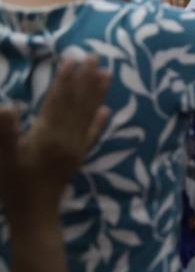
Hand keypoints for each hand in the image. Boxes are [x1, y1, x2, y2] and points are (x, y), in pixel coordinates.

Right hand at [0, 56, 110, 212]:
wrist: (33, 215)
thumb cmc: (13, 184)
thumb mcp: (3, 157)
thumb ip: (3, 132)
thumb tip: (6, 106)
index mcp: (50, 135)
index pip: (60, 101)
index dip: (66, 79)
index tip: (74, 58)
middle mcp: (68, 139)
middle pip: (78, 104)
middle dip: (86, 80)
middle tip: (97, 56)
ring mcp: (75, 148)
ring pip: (88, 115)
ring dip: (97, 94)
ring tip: (107, 75)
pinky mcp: (77, 158)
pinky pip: (92, 135)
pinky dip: (99, 121)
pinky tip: (106, 111)